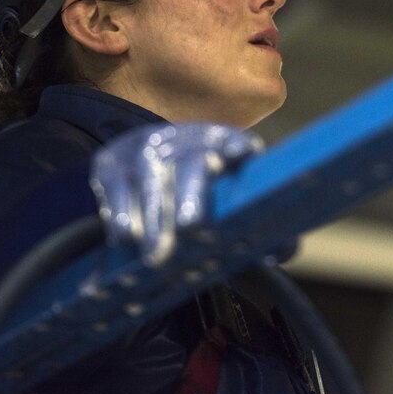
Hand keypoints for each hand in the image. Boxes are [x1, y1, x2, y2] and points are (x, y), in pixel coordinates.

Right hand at [89, 123, 262, 265]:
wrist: (150, 161)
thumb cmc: (201, 190)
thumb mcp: (228, 199)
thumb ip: (257, 227)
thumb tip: (281, 253)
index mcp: (222, 144)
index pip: (235, 141)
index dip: (238, 146)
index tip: (240, 154)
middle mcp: (184, 140)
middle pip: (189, 163)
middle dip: (189, 193)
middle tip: (190, 227)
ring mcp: (145, 148)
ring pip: (149, 176)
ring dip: (153, 215)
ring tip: (156, 252)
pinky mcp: (111, 161)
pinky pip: (114, 186)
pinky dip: (119, 213)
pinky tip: (125, 238)